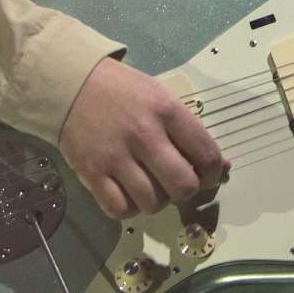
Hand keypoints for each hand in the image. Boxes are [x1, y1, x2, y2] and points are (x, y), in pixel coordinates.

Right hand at [59, 56, 224, 218]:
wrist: (72, 83)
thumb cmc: (122, 91)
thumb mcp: (161, 98)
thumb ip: (190, 132)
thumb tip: (221, 167)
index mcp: (166, 111)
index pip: (206, 156)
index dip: (213, 174)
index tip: (206, 175)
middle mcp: (144, 135)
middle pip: (183, 186)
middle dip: (187, 190)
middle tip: (178, 181)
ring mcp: (116, 156)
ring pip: (153, 203)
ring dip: (158, 201)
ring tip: (152, 185)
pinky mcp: (91, 172)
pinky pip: (120, 209)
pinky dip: (129, 208)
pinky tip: (129, 193)